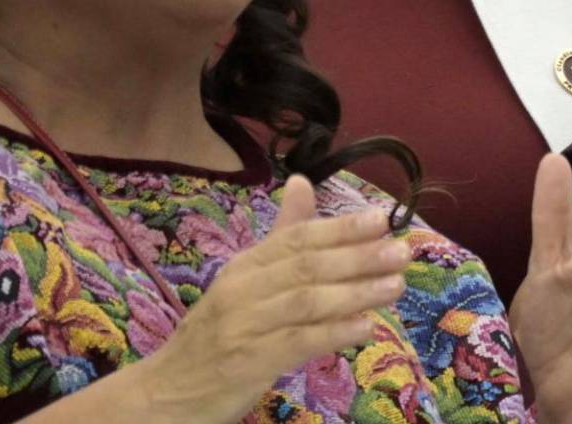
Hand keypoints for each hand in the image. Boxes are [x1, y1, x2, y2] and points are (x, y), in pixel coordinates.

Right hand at [131, 176, 410, 422]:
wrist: (169, 391)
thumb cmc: (218, 332)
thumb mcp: (246, 281)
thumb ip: (281, 236)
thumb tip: (302, 181)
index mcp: (245, 266)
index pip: (297, 238)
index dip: (341, 227)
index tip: (384, 219)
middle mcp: (242, 290)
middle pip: (306, 267)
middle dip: (359, 257)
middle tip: (402, 252)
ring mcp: (242, 327)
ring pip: (306, 302)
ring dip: (356, 292)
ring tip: (395, 286)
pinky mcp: (247, 364)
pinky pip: (296, 343)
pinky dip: (334, 332)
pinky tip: (365, 327)